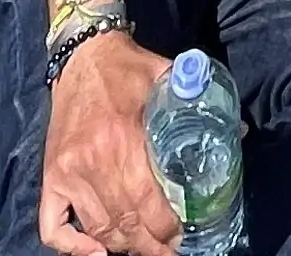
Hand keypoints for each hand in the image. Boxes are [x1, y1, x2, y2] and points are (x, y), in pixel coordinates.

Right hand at [39, 30, 180, 255]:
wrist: (83, 54)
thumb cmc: (128, 69)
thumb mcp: (167, 76)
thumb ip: (199, 102)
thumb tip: (239, 132)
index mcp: (124, 138)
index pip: (148, 204)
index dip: (169, 230)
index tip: (184, 236)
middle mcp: (92, 160)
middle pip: (126, 224)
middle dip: (152, 246)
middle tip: (170, 250)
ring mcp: (68, 172)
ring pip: (98, 228)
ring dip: (124, 246)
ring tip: (145, 248)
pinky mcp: (51, 175)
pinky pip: (53, 225)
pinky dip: (72, 247)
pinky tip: (95, 252)